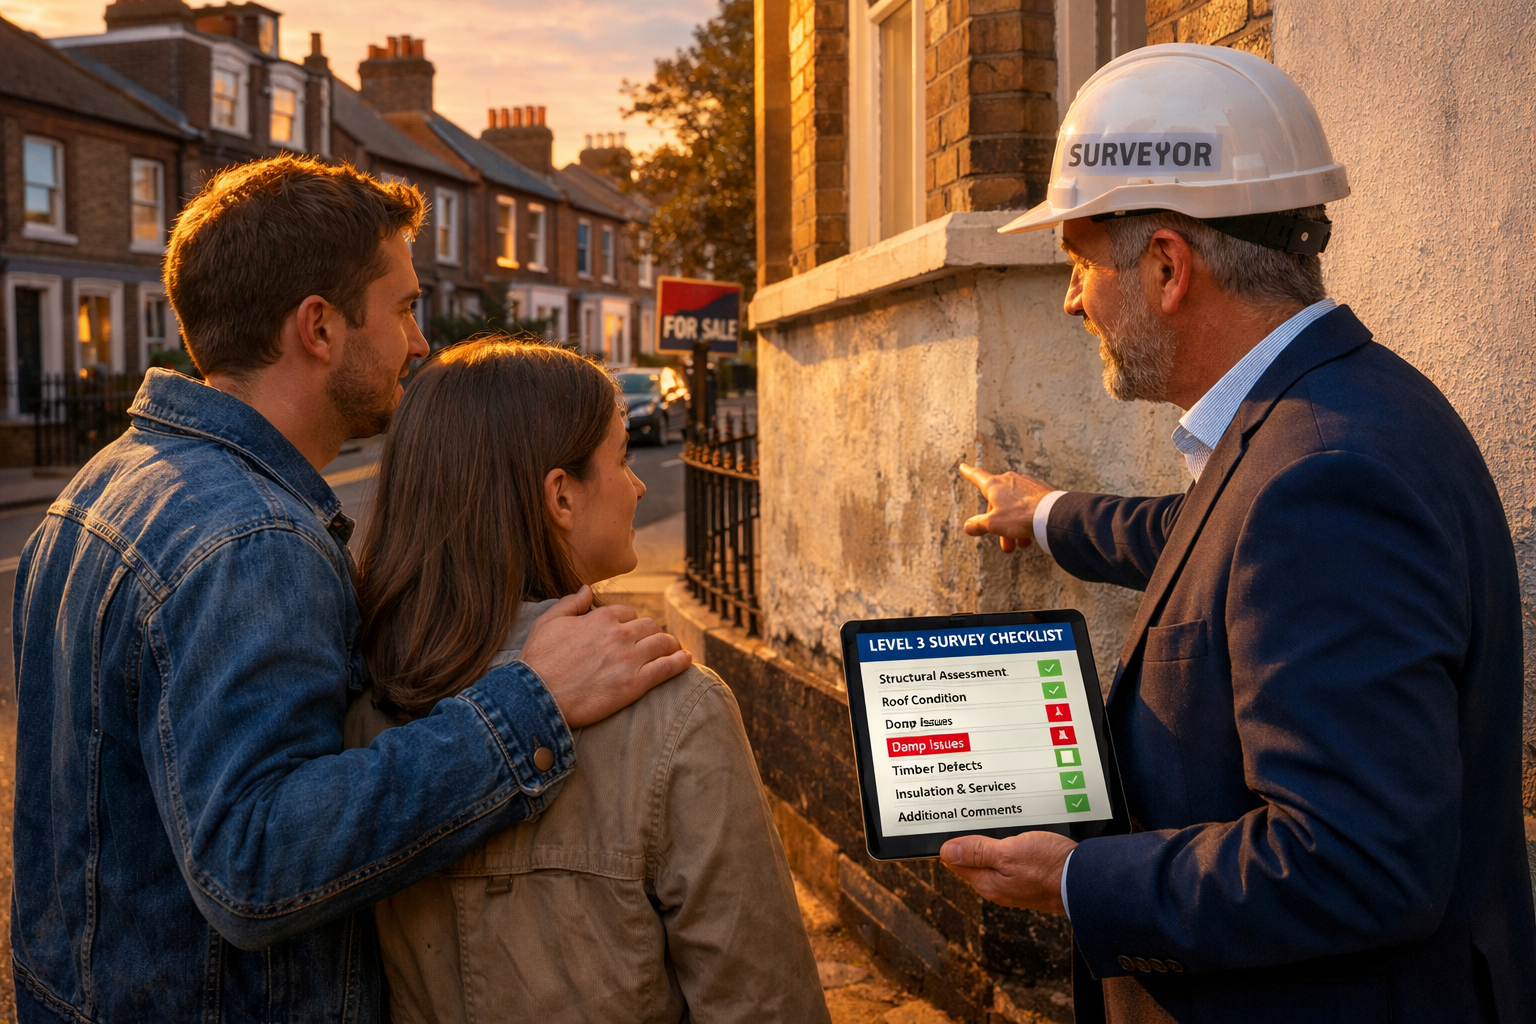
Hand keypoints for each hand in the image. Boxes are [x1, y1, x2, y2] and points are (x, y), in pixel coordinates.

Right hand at [520, 586, 691, 726]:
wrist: (536, 697)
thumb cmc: (538, 660)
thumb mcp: (548, 622)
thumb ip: (571, 603)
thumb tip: (587, 588)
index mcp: (600, 617)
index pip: (627, 612)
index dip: (630, 622)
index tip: (630, 632)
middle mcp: (618, 634)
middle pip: (649, 625)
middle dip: (653, 633)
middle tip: (654, 643)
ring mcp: (629, 658)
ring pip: (663, 642)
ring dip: (670, 645)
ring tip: (674, 650)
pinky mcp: (635, 683)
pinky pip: (667, 667)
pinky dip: (680, 662)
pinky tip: (686, 660)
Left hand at [939, 830, 1076, 914]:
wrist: (1086, 880)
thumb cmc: (1050, 867)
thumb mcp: (1008, 853)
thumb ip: (977, 852)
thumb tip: (947, 851)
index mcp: (987, 882)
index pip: (956, 862)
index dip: (951, 842)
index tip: (948, 823)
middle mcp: (998, 886)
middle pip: (974, 859)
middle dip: (970, 839)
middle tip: (968, 816)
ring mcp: (1015, 882)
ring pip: (994, 857)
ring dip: (991, 841)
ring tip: (990, 821)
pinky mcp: (1030, 876)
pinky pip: (1011, 859)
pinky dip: (1009, 845)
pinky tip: (1014, 834)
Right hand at [958, 463, 1056, 552]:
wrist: (1052, 514)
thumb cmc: (1020, 517)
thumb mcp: (994, 524)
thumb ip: (979, 525)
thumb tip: (967, 526)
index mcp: (994, 485)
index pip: (977, 477)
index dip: (968, 473)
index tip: (963, 467)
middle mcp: (1010, 480)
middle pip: (998, 502)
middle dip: (999, 524)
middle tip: (1006, 545)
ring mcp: (1027, 484)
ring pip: (1015, 506)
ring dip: (1015, 526)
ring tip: (1021, 544)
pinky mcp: (1042, 490)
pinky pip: (1029, 505)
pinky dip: (1027, 519)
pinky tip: (1032, 533)